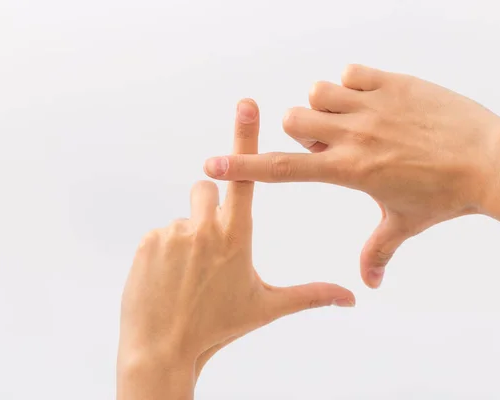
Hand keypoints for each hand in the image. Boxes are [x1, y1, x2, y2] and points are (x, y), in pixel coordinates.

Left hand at [117, 99, 354, 399]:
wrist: (164, 349)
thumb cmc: (219, 327)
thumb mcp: (267, 307)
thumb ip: (310, 295)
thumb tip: (352, 298)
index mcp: (236, 236)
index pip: (246, 178)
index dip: (247, 138)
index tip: (247, 105)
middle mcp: (203, 227)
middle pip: (206, 190)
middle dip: (210, 209)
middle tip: (209, 250)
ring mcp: (171, 233)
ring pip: (184, 218)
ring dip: (188, 238)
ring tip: (188, 275)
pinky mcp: (147, 241)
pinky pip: (161, 233)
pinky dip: (166, 251)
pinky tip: (168, 278)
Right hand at [204, 65, 499, 287]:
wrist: (491, 162)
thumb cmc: (445, 198)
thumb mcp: (404, 225)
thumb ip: (377, 252)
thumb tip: (367, 287)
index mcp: (348, 171)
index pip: (283, 170)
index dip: (244, 167)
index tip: (213, 162)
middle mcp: (354, 135)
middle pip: (294, 119)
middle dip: (303, 132)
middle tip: (333, 145)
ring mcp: (373, 105)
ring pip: (318, 91)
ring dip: (324, 106)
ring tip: (351, 122)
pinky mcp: (394, 83)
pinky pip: (350, 72)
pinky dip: (351, 85)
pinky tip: (371, 102)